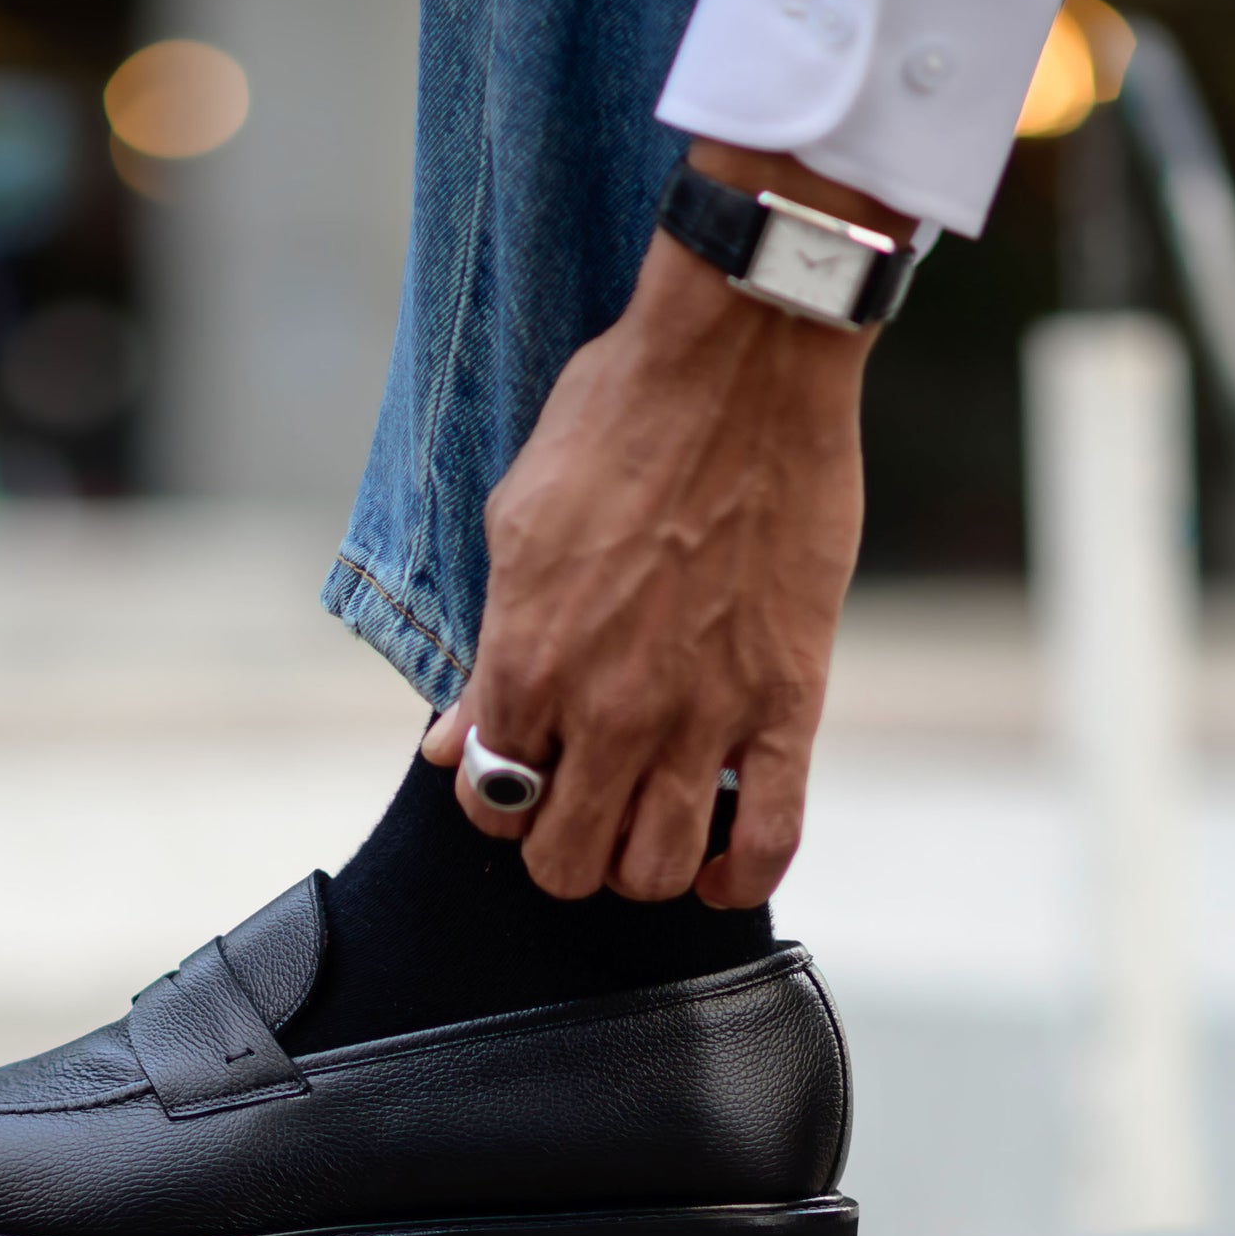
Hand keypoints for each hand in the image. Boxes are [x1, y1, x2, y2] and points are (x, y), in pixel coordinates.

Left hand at [422, 142, 914, 906]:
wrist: (739, 361)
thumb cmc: (616, 422)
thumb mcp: (513, 526)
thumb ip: (485, 651)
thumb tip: (447, 742)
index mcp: (527, 663)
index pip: (489, 801)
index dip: (499, 798)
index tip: (522, 772)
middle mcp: (608, 708)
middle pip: (566, 864)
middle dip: (563, 850)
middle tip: (581, 807)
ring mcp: (701, 714)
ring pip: (657, 871)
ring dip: (644, 866)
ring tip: (648, 825)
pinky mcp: (788, 702)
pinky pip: (773, 838)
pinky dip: (745, 874)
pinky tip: (726, 864)